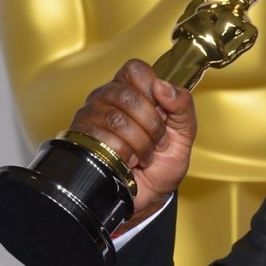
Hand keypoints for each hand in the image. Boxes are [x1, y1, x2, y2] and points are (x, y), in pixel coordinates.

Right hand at [69, 59, 196, 222]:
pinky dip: (124, 154)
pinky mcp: (81, 138)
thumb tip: (164, 86)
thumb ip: (183, 107)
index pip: (135, 69)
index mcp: (134, 91)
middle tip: (157, 141)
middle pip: (127, 94)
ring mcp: (92, 116)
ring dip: (140, 143)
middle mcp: (108, 98)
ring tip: (143, 154)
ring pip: (116, 118)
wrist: (147, 196)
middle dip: (152, 125)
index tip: (163, 111)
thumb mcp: (184, 135)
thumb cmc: (163, 164)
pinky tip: (127, 160)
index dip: (152, 88)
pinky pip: (103, 139)